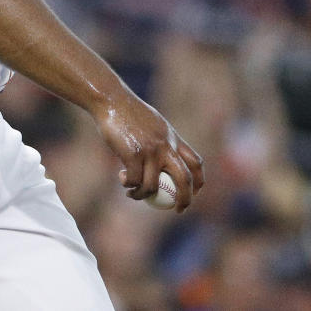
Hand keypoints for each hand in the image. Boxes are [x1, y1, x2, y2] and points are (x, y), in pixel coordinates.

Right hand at [93, 91, 203, 212]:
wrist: (111, 100)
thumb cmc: (129, 112)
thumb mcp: (153, 124)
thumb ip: (161, 141)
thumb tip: (164, 161)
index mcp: (173, 138)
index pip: (196, 163)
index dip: (199, 182)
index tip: (194, 194)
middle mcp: (166, 145)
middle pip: (185, 179)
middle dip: (185, 199)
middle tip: (178, 210)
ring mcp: (150, 150)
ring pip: (153, 186)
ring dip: (142, 195)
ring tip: (132, 193)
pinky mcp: (133, 153)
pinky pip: (134, 180)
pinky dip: (128, 185)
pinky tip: (122, 179)